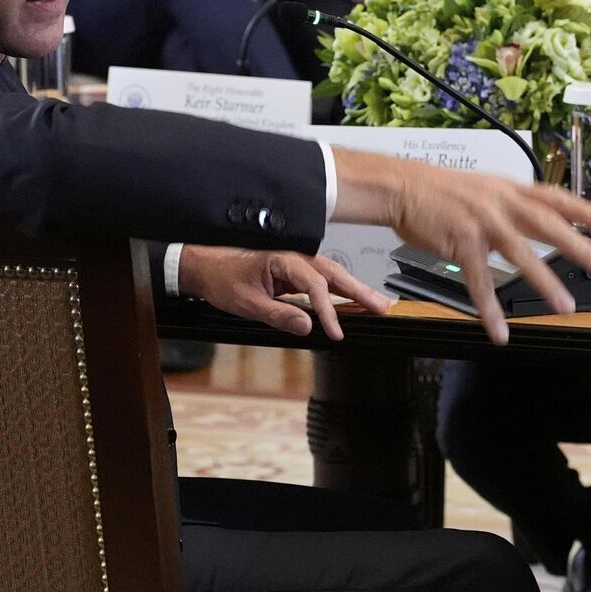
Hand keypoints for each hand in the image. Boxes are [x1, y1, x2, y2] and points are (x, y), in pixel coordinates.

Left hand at [176, 244, 391, 339]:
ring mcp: (297, 266)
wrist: (208, 269)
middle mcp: (296, 260)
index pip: (315, 286)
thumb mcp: (247, 303)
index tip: (335, 331)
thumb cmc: (224, 280)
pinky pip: (325, 282)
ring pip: (334, 277)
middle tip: (382, 308)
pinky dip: (342, 292)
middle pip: (336, 275)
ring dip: (356, 290)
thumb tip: (306, 325)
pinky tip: (354, 302)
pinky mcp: (296, 275)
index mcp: (284, 261)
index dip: (328, 310)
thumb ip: (278, 314)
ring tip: (378, 305)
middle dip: (361, 291)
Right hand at [329, 148, 590, 344]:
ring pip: (520, 254)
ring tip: (566, 306)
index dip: (588, 212)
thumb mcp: (485, 188)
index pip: (557, 198)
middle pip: (548, 223)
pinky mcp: (460, 241)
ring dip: (545, 282)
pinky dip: (490, 309)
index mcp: (510, 189)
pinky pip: (479, 281)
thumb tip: (538, 218)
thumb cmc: (440, 191)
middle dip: (579, 245)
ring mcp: (481, 221)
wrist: (401, 187)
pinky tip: (500, 331)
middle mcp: (501, 202)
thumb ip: (511, 203)